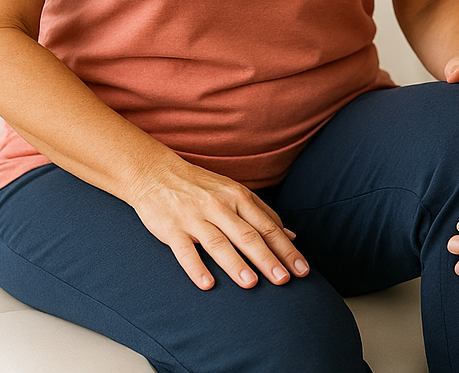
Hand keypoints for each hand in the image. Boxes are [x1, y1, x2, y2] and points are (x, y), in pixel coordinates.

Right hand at [129, 162, 309, 290]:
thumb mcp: (235, 192)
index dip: (286, 249)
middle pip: (248, 235)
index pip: (268, 227)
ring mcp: (194, 217)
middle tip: (284, 280)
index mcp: (239, 198)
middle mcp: (219, 207)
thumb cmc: (201, 187)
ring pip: (219, 243)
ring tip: (252, 284)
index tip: (302, 269)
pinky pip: (184, 250)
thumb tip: (291, 236)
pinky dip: (196, 267)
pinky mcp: (171, 228)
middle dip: (268, 259)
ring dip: (236, 264)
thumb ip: (263, 213)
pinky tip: (207, 284)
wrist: (155, 173)